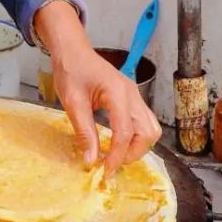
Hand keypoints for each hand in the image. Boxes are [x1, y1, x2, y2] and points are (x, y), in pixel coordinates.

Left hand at [36, 0, 161, 176]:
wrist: (73, 50)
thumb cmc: (71, 71)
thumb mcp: (72, 102)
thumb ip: (84, 131)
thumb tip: (91, 160)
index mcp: (117, 92)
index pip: (125, 132)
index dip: (117, 156)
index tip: (105, 171)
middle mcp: (132, 94)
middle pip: (147, 132)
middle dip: (132, 153)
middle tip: (111, 164)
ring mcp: (135, 95)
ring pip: (150, 128)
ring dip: (137, 147)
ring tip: (116, 155)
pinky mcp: (132, 98)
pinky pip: (144, 122)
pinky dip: (136, 137)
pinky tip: (118, 143)